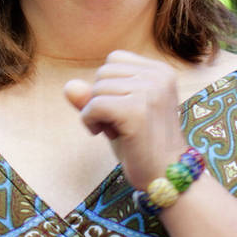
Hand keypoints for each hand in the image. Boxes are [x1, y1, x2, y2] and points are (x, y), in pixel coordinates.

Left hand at [64, 50, 186, 189]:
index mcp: (161, 71)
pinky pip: (95, 105)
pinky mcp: (136, 111)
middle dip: (101, 99)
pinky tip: (104, 134)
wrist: (167, 176)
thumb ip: (94, 96)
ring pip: (97, 88)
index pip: (114, 59)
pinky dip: (90, 121)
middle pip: (103, 72)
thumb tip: (69, 86)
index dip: (109, 86)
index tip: (124, 110)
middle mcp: (158, 76)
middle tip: (120, 124)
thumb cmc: (142, 145)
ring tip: (117, 130)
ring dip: (96, 112)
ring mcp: (150, 92)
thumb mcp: (117, 113)